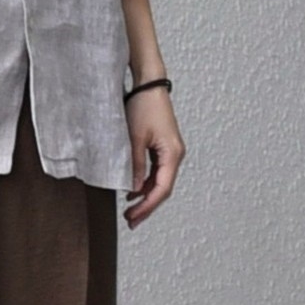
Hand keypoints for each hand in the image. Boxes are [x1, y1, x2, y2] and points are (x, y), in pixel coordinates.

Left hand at [123, 89, 185, 227]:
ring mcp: (170, 151)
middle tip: (130, 220)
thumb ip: (134, 165)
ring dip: (145, 196)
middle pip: (162, 189)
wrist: (147, 84)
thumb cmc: (143, 106)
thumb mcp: (134, 138)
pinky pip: (156, 171)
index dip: (147, 206)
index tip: (133, 217)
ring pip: (159, 181)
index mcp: (172, 154)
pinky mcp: (163, 146)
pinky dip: (145, 182)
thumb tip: (132, 189)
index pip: (162, 189)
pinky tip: (132, 190)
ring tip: (129, 210)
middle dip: (147, 206)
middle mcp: (175, 154)